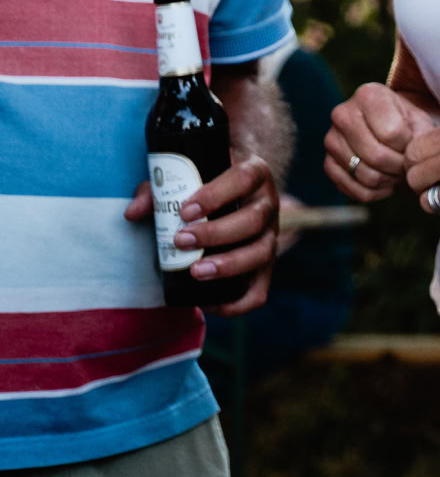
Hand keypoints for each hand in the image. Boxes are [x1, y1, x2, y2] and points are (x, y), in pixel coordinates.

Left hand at [124, 155, 280, 314]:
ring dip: (229, 265)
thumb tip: (133, 212)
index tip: (185, 211)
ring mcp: (270, 236)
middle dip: (217, 233)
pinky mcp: (263, 267)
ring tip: (196, 272)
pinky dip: (237, 303)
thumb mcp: (183, 177)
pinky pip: (259, 291)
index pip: (243, 179)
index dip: (216, 195)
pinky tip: (208, 303)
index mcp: (254, 173)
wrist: (233, 194)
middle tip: (181, 240)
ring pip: (262, 253)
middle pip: (254, 219)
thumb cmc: (204, 184)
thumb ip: (156, 191)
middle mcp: (268, 204)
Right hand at [326, 82, 438, 201]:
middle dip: (399, 167)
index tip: (414, 145)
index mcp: (367, 95)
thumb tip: (414, 159)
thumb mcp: (418, 120)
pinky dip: (375, 193)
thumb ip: (421, 136)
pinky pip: (353, 190)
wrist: (385, 126)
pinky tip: (386, 183)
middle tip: (408, 166)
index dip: (409, 146)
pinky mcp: (327, 163)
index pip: (392, 133)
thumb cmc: (404, 121)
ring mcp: (331, 140)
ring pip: (366, 175)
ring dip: (389, 180)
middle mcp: (342, 114)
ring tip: (398, 172)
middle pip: (377, 156)